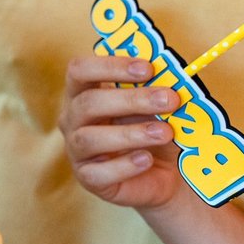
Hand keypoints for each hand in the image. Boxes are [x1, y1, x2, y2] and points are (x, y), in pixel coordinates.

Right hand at [58, 55, 181, 208]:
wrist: (166, 174)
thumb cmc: (155, 129)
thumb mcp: (157, 106)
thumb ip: (157, 89)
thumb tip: (171, 75)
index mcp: (84, 92)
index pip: (79, 70)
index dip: (109, 66)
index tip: (147, 68)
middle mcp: (72, 119)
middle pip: (87, 103)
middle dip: (131, 99)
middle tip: (169, 99)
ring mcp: (76, 150)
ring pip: (89, 138)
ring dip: (131, 133)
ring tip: (165, 132)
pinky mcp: (88, 178)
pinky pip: (98, 172)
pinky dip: (125, 165)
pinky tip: (147, 159)